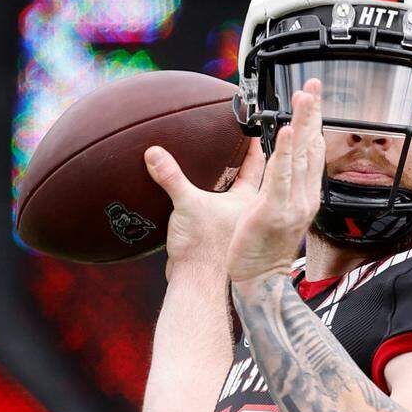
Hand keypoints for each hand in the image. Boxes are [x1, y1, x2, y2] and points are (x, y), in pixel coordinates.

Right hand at [144, 134, 264, 277]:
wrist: (197, 284)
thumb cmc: (205, 250)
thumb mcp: (188, 205)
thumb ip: (172, 177)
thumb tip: (154, 153)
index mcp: (247, 200)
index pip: (257, 164)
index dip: (255, 145)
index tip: (253, 128)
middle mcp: (243, 210)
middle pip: (245, 177)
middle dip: (238, 160)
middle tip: (231, 140)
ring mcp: (229, 223)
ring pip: (227, 194)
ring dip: (220, 180)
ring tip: (210, 162)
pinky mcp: (213, 234)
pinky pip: (210, 208)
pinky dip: (204, 198)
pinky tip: (190, 193)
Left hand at [226, 78, 325, 286]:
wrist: (257, 282)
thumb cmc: (258, 251)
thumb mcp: (271, 213)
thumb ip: (274, 188)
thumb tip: (272, 167)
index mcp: (303, 196)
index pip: (311, 152)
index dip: (313, 123)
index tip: (313, 99)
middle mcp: (303, 197)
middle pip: (311, 147)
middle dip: (314, 114)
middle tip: (314, 85)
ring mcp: (292, 204)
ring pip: (300, 156)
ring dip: (304, 123)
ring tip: (305, 97)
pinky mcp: (275, 211)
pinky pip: (283, 176)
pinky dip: (289, 152)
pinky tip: (292, 131)